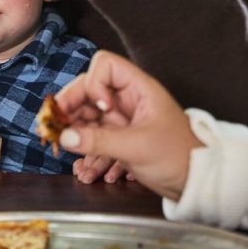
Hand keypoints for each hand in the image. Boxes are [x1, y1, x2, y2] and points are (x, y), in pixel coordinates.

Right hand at [56, 51, 201, 200]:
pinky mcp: (117, 137)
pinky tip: (73, 154)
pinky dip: (79, 141)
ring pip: (86, 112)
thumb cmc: (178, 156)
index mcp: (138, 88)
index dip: (94, 83)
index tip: (100, 107)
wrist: (196, 182)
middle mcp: (126, 98)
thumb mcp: (137, 147)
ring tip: (55, 141)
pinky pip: (91, 132)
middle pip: (88, 89)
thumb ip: (99, 141)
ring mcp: (120, 118)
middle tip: (51, 124)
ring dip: (69, 125)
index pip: (104, 66)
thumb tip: (64, 137)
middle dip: (69, 105)